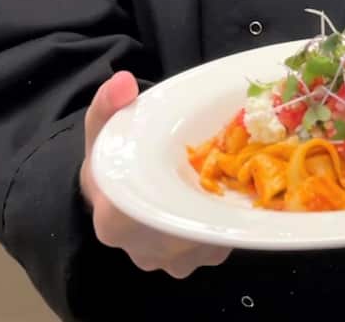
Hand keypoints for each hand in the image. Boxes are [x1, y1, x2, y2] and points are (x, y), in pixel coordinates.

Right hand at [79, 71, 230, 277]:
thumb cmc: (112, 158)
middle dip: (218, 199)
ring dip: (228, 211)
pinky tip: (236, 195)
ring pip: (213, 241)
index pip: (158, 217)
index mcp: (115, 221)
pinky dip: (232, 222)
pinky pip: (221, 246)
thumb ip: (108, 104)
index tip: (212, 166)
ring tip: (240, 176)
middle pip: (193, 231)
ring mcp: (168, 262)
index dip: (191, 193)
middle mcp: (143, 249)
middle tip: (239, 164)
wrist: (111, 188)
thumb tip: (122, 82)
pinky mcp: (191, 261)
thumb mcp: (104, 128)